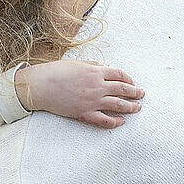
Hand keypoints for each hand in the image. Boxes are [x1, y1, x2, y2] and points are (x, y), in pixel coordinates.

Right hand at [14, 60, 143, 128]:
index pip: (119, 74)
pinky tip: (122, 121)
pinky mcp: (85, 113)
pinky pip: (105, 120)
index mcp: (95, 71)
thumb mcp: (76, 63)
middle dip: (136, 92)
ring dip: (131, 106)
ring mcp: (92, 101)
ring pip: (119, 105)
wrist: (41, 85)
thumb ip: (91, 65)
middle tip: (141, 94)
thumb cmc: (55, 72)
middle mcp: (97, 86)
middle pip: (124, 89)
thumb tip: (102, 67)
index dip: (128, 79)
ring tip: (138, 108)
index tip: (132, 82)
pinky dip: (116, 121)